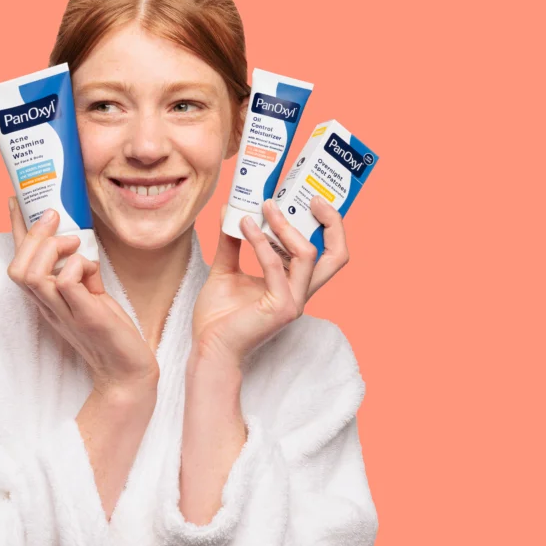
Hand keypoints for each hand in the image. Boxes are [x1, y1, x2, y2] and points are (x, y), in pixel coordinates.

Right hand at [6, 197, 158, 394]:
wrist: (126, 371)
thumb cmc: (109, 331)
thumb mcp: (90, 294)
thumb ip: (80, 273)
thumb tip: (79, 245)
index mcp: (46, 299)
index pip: (19, 263)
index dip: (15, 230)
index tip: (16, 201)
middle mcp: (48, 307)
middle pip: (16, 269)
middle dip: (31, 235)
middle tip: (54, 217)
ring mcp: (64, 313)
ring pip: (33, 276)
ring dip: (51, 249)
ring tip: (73, 242)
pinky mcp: (86, 317)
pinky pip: (67, 283)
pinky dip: (77, 266)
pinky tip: (91, 269)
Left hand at [191, 196, 349, 368]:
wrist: (208, 349)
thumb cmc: (218, 318)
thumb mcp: (225, 269)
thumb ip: (231, 242)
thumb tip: (230, 209)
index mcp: (293, 283)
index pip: (324, 251)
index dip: (326, 224)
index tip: (309, 196)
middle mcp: (299, 291)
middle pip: (337, 255)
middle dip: (333, 223)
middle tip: (312, 196)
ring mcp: (293, 301)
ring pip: (308, 254)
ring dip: (286, 225)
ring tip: (265, 205)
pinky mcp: (281, 308)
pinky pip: (275, 266)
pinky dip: (260, 242)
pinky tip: (245, 225)